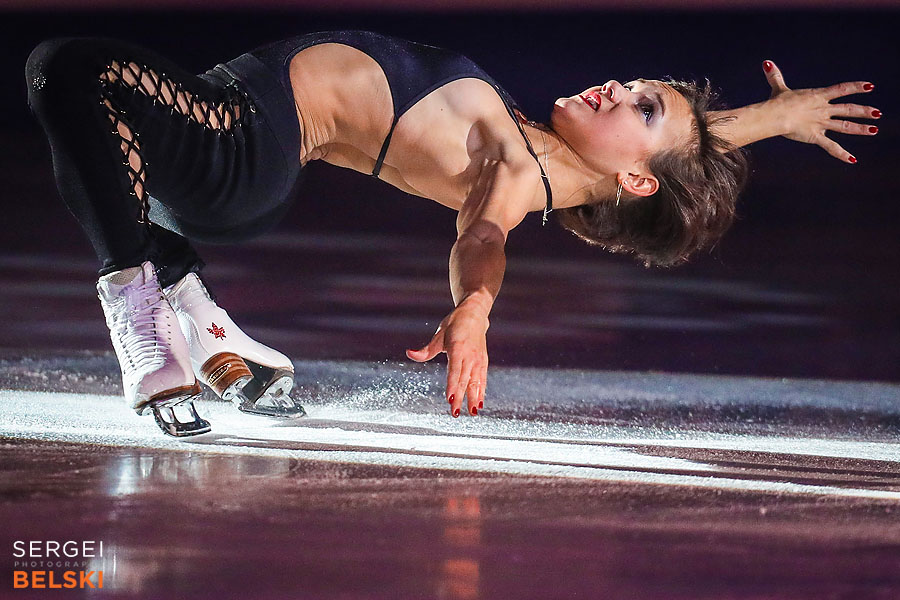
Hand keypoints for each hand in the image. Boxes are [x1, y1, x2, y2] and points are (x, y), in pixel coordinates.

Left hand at [406, 300, 488, 417]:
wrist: (475, 315)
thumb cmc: (454, 324)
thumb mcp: (438, 334)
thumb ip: (425, 349)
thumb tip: (409, 353)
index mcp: (458, 348)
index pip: (454, 370)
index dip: (452, 385)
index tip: (450, 398)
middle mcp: (470, 356)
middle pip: (464, 380)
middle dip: (460, 398)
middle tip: (455, 413)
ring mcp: (478, 360)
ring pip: (476, 382)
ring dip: (474, 398)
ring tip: (472, 413)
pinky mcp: (483, 362)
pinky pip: (482, 380)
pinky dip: (481, 392)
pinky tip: (479, 405)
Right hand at [762, 60, 879, 163]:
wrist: (775, 116)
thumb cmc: (776, 102)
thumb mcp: (777, 88)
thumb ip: (775, 76)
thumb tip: (766, 63)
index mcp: (818, 96)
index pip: (842, 89)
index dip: (856, 87)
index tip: (870, 86)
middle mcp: (823, 110)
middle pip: (848, 109)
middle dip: (863, 111)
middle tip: (877, 113)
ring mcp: (821, 123)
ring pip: (844, 126)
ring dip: (860, 128)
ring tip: (874, 130)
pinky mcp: (815, 136)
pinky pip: (830, 146)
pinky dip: (841, 153)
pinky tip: (852, 160)